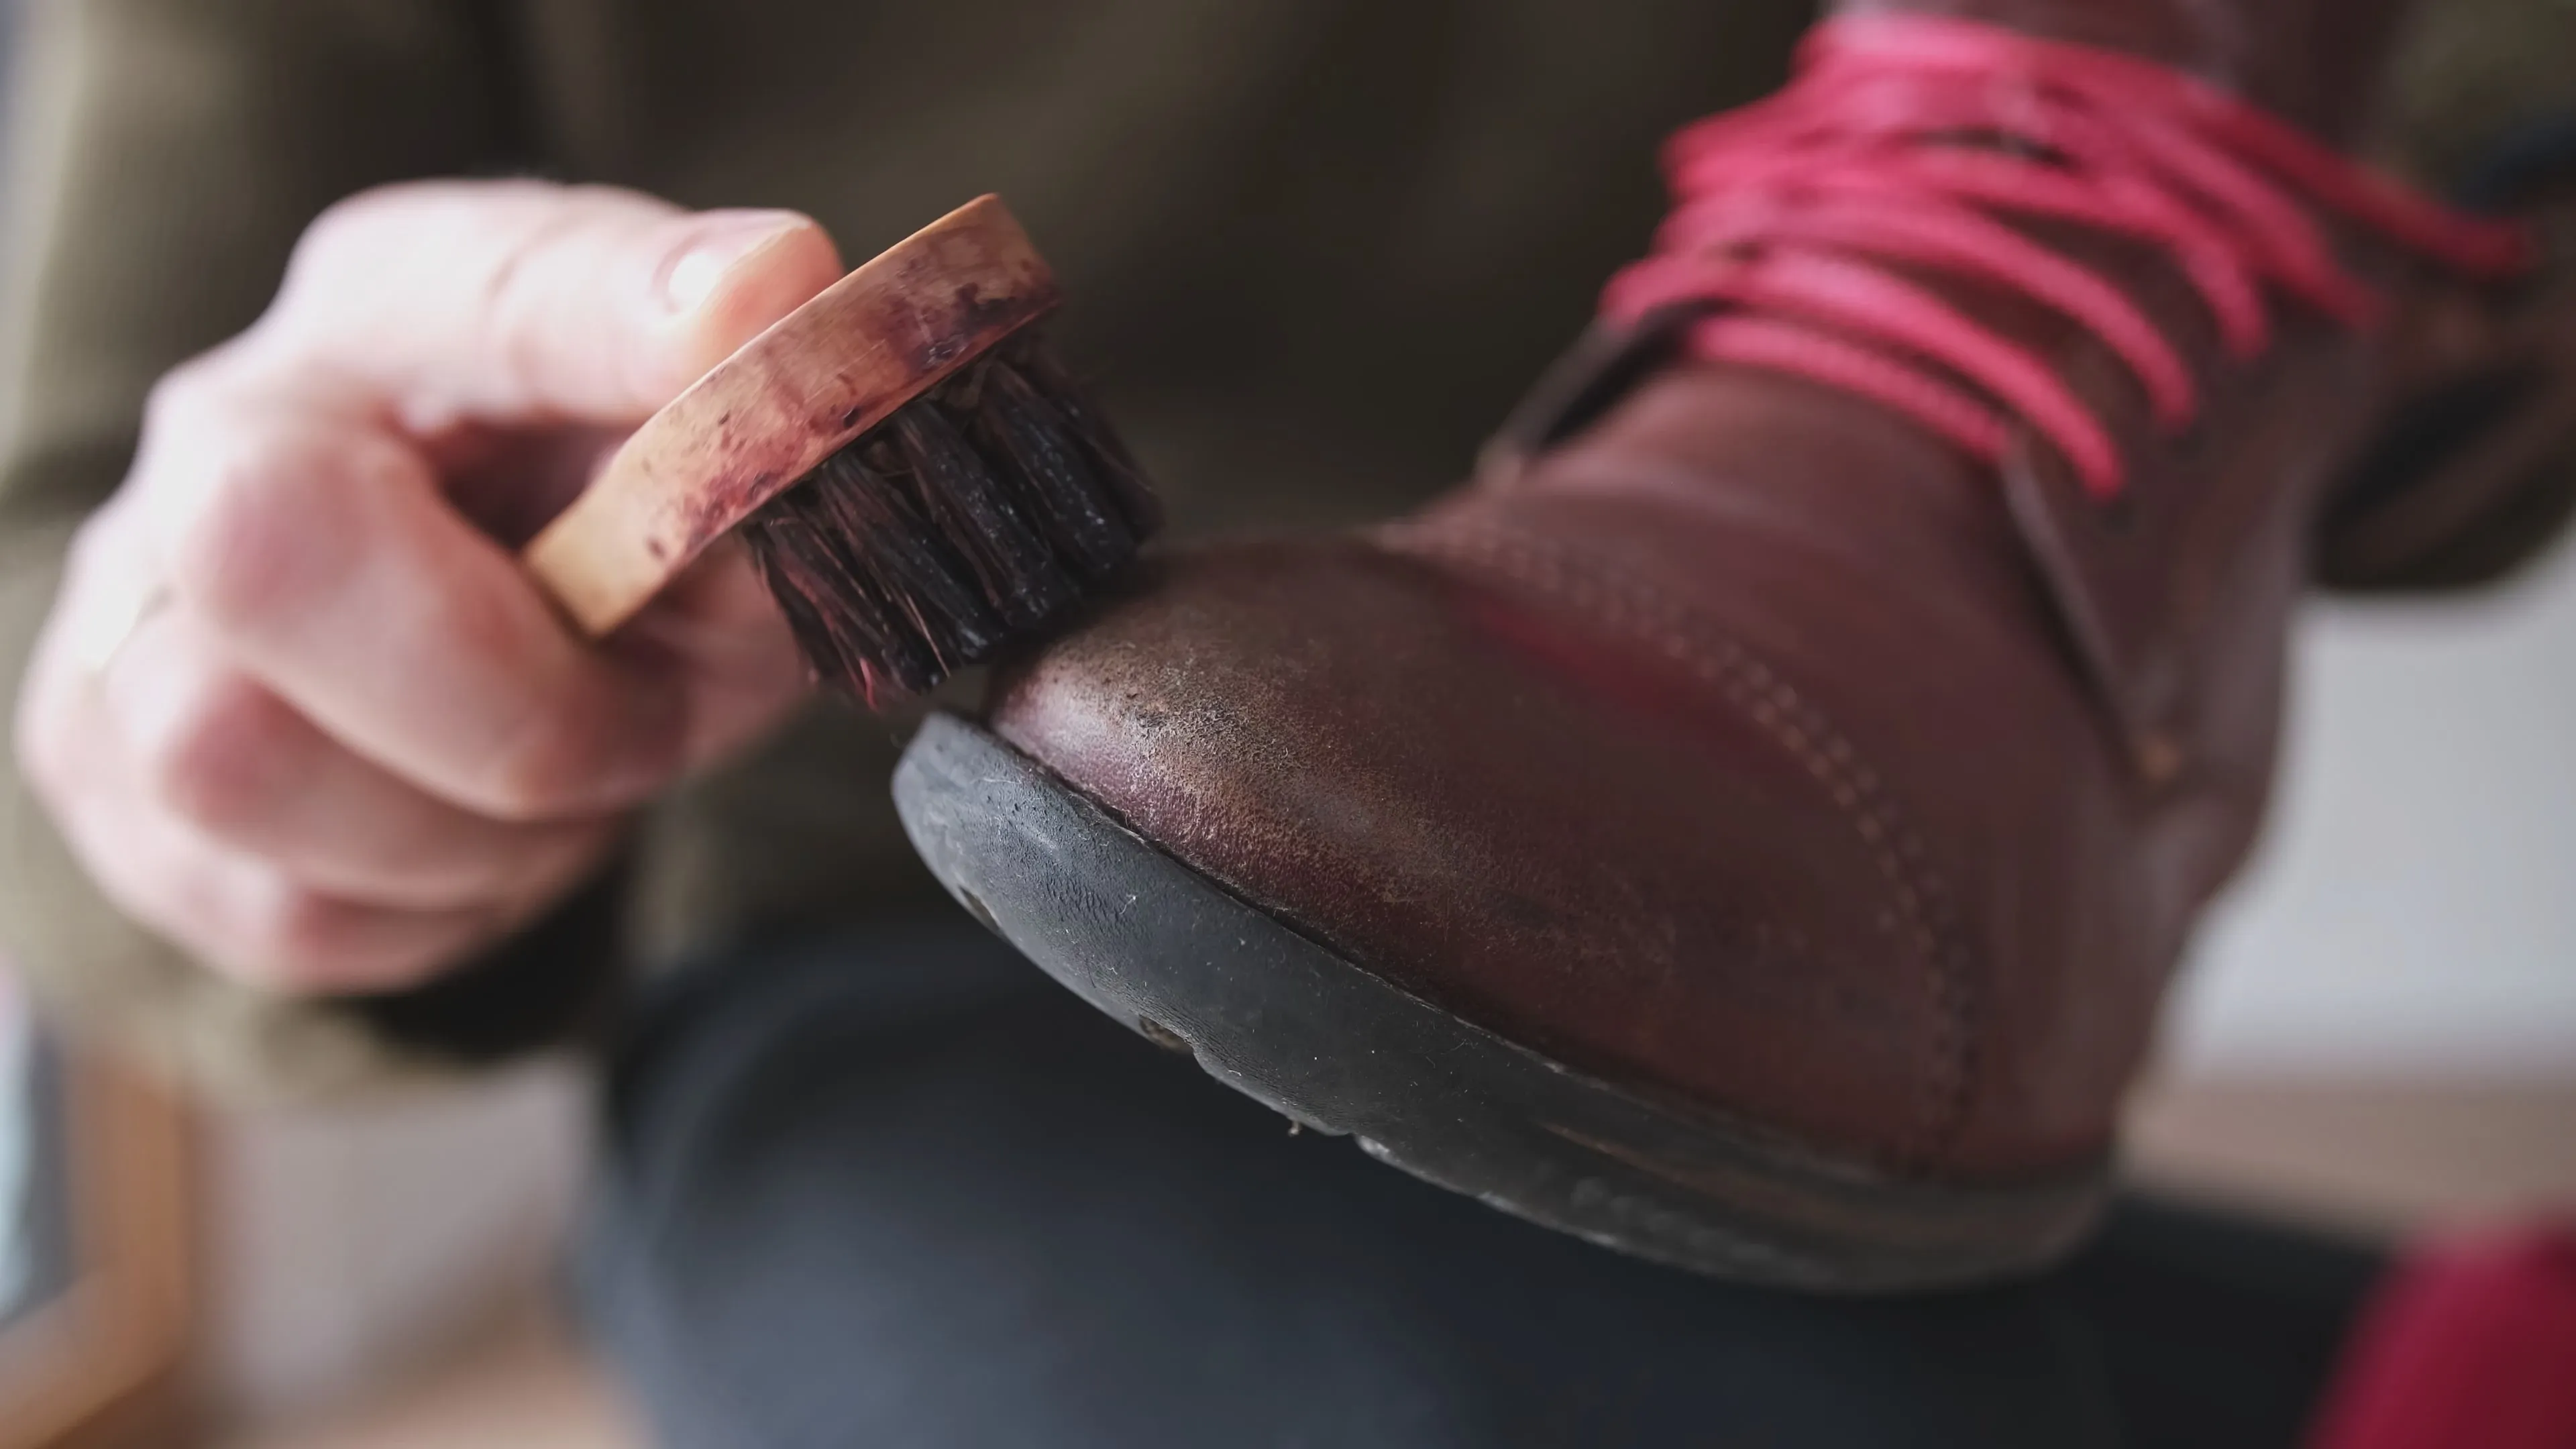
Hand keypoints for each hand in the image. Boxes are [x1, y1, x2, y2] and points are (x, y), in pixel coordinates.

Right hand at [15, 181, 843, 994]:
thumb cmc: (601, 544)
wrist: (468, 649)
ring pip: (236, 762)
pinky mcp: (106, 776)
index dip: (621, 313)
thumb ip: (765, 458)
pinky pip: (282, 908)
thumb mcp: (724, 495)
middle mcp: (228, 433)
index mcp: (406, 311)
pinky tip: (483, 832)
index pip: (501, 287)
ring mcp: (134, 606)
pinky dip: (434, 907)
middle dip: (514, 701)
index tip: (753, 311)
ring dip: (474, 828)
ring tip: (562, 779)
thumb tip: (796, 377)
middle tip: (639, 724)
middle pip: (265, 548)